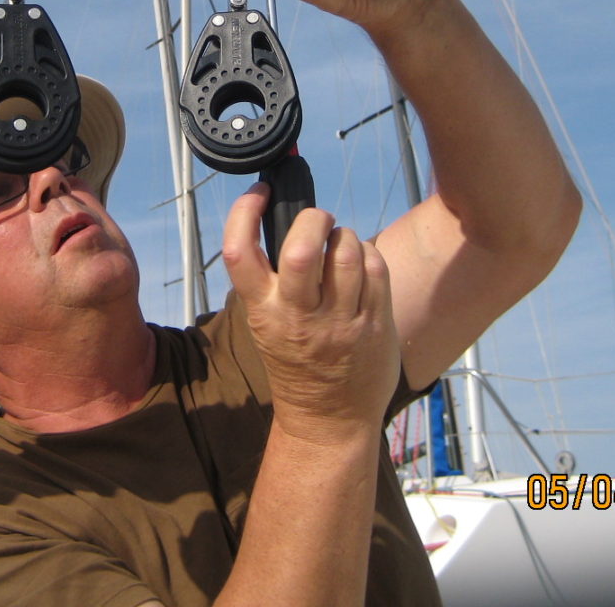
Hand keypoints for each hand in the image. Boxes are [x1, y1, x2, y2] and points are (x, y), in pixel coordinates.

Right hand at [222, 184, 399, 442]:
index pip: (239, 252)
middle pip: (301, 248)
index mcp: (262, 312)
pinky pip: (375, 269)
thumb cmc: (295, 361)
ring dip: (344, 235)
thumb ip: (271, 281)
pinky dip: (368, 254)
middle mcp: (298, 317)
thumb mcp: (266, 324)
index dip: (243, 213)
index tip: (258, 194)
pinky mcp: (374, 325)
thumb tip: (280, 218)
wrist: (327, 420)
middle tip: (316, 221)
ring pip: (346, 252)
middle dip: (312, 219)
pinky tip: (361, 265)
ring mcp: (339, 322)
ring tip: (340, 244)